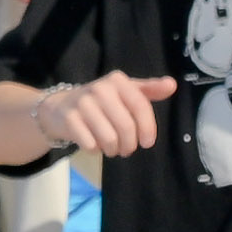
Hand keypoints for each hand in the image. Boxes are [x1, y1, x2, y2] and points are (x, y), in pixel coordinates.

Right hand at [26, 69, 175, 165]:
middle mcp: (100, 88)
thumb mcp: (125, 92)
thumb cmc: (101, 102)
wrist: (60, 107)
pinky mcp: (70, 119)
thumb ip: (149, 90)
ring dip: (113, 150)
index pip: (140, 106)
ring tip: (112, 148)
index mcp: (118, 81)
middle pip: (126, 127)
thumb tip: (172, 85)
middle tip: (126, 148)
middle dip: (129, 145)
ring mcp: (83, 103)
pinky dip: (95, 150)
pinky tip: (94, 144)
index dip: (148, 128)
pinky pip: (91, 144)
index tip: (148, 142)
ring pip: (109, 139)